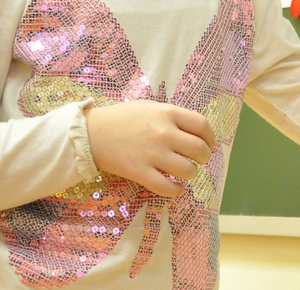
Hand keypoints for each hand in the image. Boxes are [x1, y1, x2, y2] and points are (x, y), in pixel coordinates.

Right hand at [84, 101, 214, 196]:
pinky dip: (176, 191)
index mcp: (168, 113)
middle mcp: (164, 133)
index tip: (208, 144)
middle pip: (199, 150)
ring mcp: (153, 154)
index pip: (202, 125)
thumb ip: (172, 116)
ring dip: (191, 174)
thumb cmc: (121, 118)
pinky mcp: (140, 173)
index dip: (210, 137)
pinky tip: (176, 188)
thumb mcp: (150, 107)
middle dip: (203, 158)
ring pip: (188, 171)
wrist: (90, 134)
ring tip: (185, 173)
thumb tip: (194, 129)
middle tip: (198, 160)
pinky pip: (166, 188)